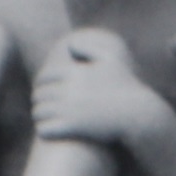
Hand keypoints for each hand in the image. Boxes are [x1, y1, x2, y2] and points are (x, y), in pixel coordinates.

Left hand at [33, 30, 166, 148]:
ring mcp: (69, 108)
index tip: (42, 91)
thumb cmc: (126, 87)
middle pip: (39, 95)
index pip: (44, 77)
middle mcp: (69, 89)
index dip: (40, 85)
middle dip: (38, 101)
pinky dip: (43, 130)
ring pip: (39, 112)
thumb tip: (71, 44)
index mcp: (74, 72)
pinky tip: (46, 131)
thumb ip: (92, 47)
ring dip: (38, 116)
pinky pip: (44, 129)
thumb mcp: (113, 60)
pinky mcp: (72, 127)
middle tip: (41, 107)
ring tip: (43, 119)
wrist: (137, 114)